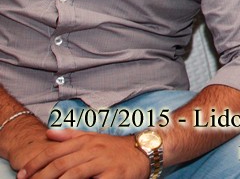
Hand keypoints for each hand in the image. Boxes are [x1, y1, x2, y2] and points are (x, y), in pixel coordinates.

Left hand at [15, 128, 147, 178]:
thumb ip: (71, 136)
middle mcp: (93, 150)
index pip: (55, 151)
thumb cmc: (116, 148)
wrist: (146, 151)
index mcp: (86, 141)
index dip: (36, 163)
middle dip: (41, 177)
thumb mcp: (94, 138)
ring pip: (73, 174)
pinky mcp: (114, 175)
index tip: (23, 174)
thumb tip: (49, 133)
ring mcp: (104, 163)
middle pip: (61, 164)